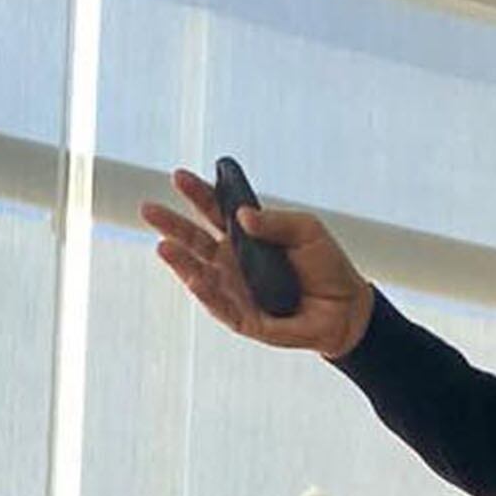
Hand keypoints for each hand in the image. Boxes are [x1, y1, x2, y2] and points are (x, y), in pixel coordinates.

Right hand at [141, 168, 374, 359]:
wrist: (346, 307)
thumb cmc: (326, 265)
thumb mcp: (307, 231)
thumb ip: (276, 221)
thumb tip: (241, 213)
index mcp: (246, 237)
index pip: (215, 212)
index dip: (197, 194)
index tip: (178, 176)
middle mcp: (233, 262)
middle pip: (196, 240)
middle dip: (172, 225)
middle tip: (148, 208)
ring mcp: (235, 290)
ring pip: (200, 273)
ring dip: (181, 261)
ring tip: (162, 244)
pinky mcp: (244, 318)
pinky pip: (219, 305)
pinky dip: (206, 291)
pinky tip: (193, 276)